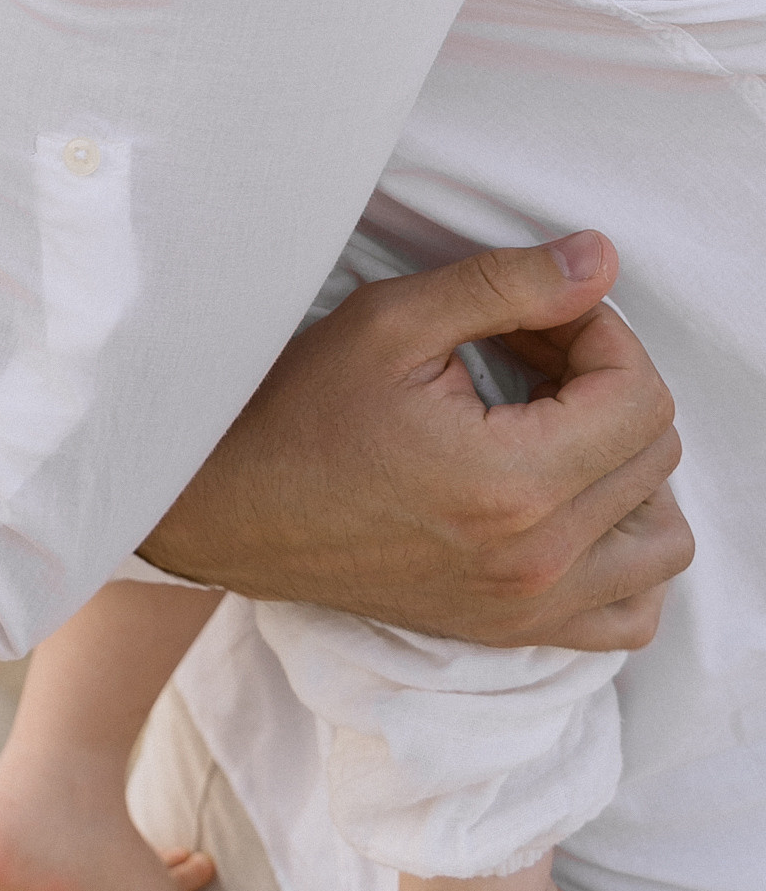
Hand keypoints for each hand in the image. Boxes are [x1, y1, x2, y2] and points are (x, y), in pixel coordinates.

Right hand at [139, 234, 688, 649]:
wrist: (229, 506)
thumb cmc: (297, 409)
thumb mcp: (393, 321)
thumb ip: (508, 284)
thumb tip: (601, 260)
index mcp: (513, 481)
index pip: (639, 396)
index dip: (601, 334)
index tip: (540, 316)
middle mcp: (537, 559)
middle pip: (653, 454)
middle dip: (605, 383)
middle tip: (530, 352)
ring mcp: (529, 607)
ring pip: (662, 538)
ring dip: (629, 469)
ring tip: (557, 426)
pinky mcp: (511, 630)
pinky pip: (631, 612)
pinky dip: (626, 554)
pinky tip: (570, 501)